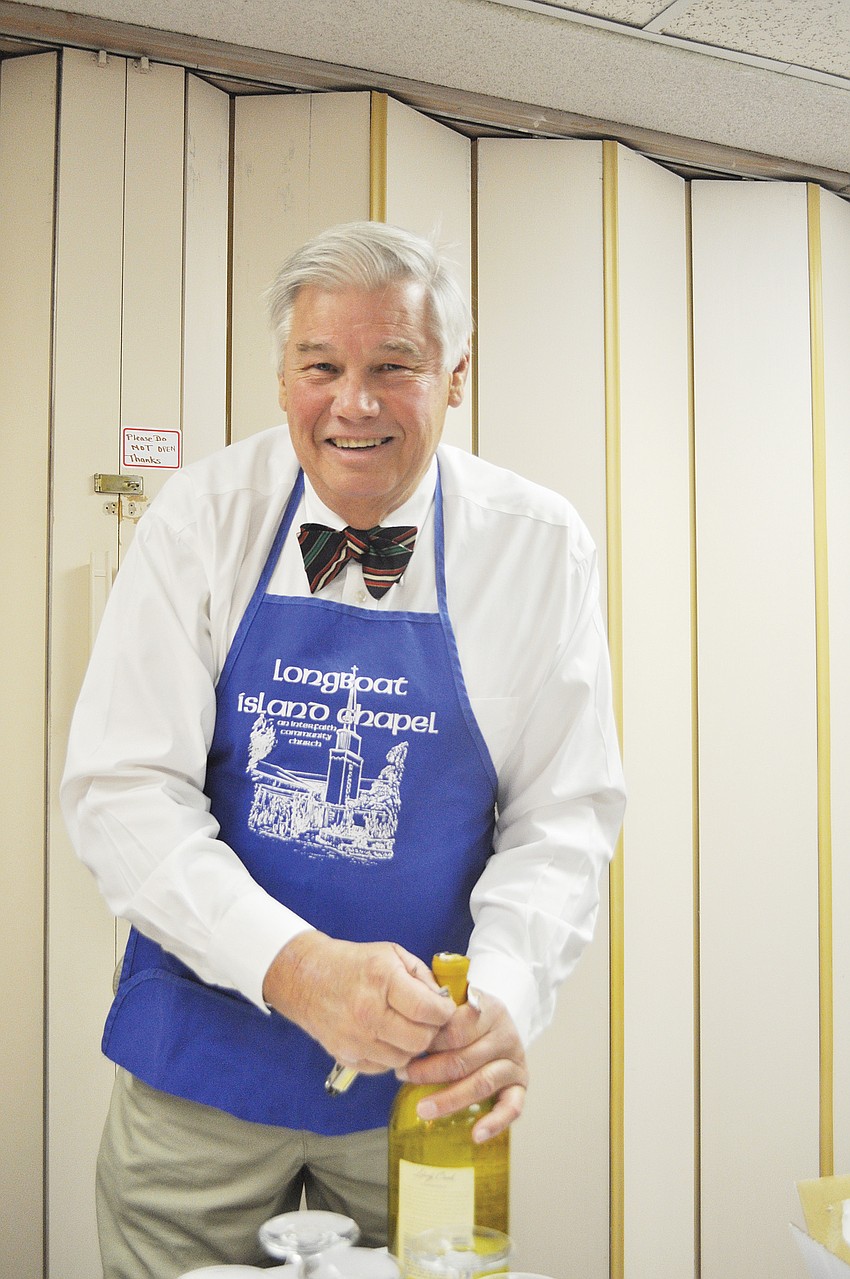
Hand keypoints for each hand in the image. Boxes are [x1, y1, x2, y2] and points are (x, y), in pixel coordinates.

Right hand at [262, 932, 453, 1073]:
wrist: (305, 980)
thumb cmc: (352, 964)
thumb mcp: (392, 955)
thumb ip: (423, 977)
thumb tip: (445, 1001)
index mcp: (381, 980)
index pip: (427, 1010)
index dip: (444, 1012)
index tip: (444, 1008)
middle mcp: (367, 1013)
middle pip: (420, 1040)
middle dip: (431, 1031)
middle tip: (427, 1019)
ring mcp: (355, 1040)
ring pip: (405, 1059)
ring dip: (411, 1045)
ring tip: (405, 1026)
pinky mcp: (347, 1058)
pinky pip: (385, 1067)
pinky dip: (392, 1055)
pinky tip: (386, 1036)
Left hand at [395, 991, 527, 1141]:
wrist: (498, 1027)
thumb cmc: (467, 1017)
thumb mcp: (456, 1003)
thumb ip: (436, 1010)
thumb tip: (403, 1028)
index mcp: (490, 1009)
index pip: (455, 1027)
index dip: (428, 1041)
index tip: (404, 1048)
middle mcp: (506, 1035)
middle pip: (464, 1058)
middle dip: (429, 1071)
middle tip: (403, 1076)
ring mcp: (515, 1062)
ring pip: (481, 1083)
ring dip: (450, 1099)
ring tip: (423, 1109)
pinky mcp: (520, 1086)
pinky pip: (512, 1107)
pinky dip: (495, 1122)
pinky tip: (476, 1134)